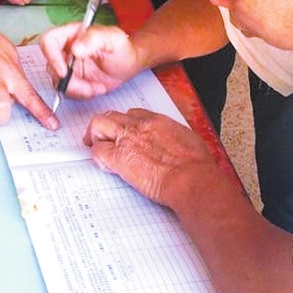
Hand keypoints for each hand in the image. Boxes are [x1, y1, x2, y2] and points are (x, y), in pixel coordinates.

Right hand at [39, 23, 140, 98]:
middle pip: (51, 66)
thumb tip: (75, 48)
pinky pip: (68, 92)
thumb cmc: (122, 47)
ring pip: (58, 82)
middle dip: (68, 80)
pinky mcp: (73, 80)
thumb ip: (94, 39)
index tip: (64, 71)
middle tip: (86, 86)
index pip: (49, 41)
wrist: (129, 64)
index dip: (51, 56)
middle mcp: (66, 49)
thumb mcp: (112, 39)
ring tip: (96, 86)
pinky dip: (82, 94)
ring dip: (77, 89)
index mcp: (71, 34)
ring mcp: (68, 66)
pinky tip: (96, 88)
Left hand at [83, 108, 213, 208]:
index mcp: (157, 120)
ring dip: (96, 136)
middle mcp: (139, 125)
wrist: (190, 178)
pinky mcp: (119, 158)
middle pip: (111, 115)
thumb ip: (173, 137)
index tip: (125, 133)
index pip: (132, 114)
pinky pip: (97, 151)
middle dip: (105, 126)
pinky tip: (104, 165)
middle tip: (102, 138)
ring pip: (99, 125)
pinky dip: (97, 157)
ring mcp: (127, 139)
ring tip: (98, 148)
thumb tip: (173, 144)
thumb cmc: (196, 165)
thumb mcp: (187, 139)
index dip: (126, 124)